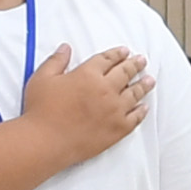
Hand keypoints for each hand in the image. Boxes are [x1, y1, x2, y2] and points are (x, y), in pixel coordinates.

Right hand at [19, 44, 153, 165]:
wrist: (46, 142)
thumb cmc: (41, 111)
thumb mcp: (42, 78)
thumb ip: (56, 61)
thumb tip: (65, 47)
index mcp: (88, 74)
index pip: (107, 59)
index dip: (117, 54)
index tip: (124, 51)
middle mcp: (106, 89)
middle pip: (125, 72)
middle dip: (134, 64)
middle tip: (142, 60)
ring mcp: (114, 110)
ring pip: (135, 93)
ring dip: (143, 85)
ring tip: (150, 80)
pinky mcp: (117, 129)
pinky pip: (135, 118)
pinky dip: (141, 111)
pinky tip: (144, 107)